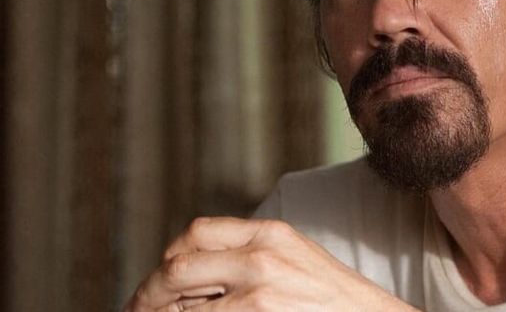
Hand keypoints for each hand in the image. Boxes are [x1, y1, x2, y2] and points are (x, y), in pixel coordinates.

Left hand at [124, 217, 417, 310]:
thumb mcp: (298, 263)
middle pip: (179, 264)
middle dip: (148, 293)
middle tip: (136, 311)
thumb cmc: (336, 304)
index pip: (198, 233)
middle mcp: (262, 255)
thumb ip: (256, 258)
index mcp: (272, 233)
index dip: (169, 258)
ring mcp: (259, 289)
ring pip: (179, 301)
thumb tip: (199, 276)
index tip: (157, 284)